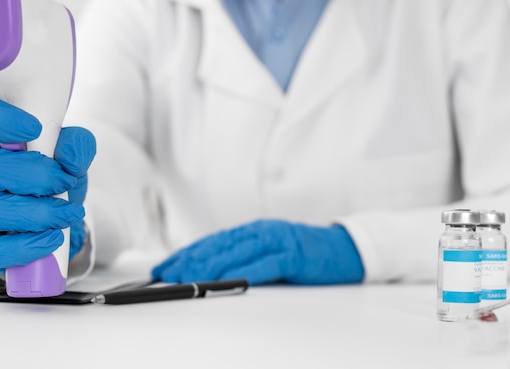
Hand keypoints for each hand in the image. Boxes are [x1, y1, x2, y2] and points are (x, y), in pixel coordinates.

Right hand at [0, 93, 95, 273]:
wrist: (58, 209)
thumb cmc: (55, 171)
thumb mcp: (73, 152)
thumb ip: (76, 145)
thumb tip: (69, 156)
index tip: (34, 128)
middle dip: (35, 176)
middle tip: (64, 181)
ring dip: (38, 213)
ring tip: (66, 213)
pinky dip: (25, 247)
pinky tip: (51, 238)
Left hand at [151, 219, 364, 284]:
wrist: (342, 249)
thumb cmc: (302, 253)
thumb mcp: (269, 251)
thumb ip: (245, 256)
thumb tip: (210, 272)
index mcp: (253, 230)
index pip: (213, 241)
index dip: (187, 253)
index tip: (166, 265)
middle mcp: (262, 231)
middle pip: (220, 245)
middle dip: (191, 260)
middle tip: (170, 273)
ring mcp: (278, 241)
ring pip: (239, 252)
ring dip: (212, 265)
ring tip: (191, 277)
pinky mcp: (294, 255)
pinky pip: (267, 264)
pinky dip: (248, 272)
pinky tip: (231, 280)